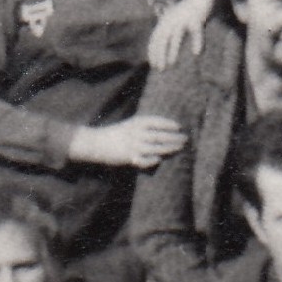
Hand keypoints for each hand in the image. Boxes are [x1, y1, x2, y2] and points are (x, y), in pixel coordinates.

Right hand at [70, 115, 187, 171]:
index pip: (157, 121)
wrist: (95, 143)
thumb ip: (143, 127)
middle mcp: (136, 133)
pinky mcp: (129, 157)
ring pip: (156, 148)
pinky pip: (145, 160)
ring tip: (180, 148)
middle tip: (186, 139)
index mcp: (136, 122)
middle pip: (160, 135)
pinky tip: (159, 160)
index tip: (179, 127)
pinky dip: (152, 160)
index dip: (169, 124)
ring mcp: (134, 145)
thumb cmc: (114, 134)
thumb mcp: (129, 125)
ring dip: (170, 148)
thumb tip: (163, 131)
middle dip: (174, 137)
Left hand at [145, 0, 221, 69]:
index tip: (153, 65)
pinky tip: (197, 52)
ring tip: (171, 64)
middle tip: (160, 69)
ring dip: (172, 51)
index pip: (155, 37)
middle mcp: (172, 18)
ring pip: (176, 36)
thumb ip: (171, 32)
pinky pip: (197, 32)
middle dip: (159, 53)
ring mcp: (184, 17)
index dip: (153, 51)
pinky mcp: (198, 17)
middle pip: (162, 38)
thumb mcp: (177, 20)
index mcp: (166, 19)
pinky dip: (197, 42)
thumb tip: (167, 51)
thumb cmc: (191, 11)